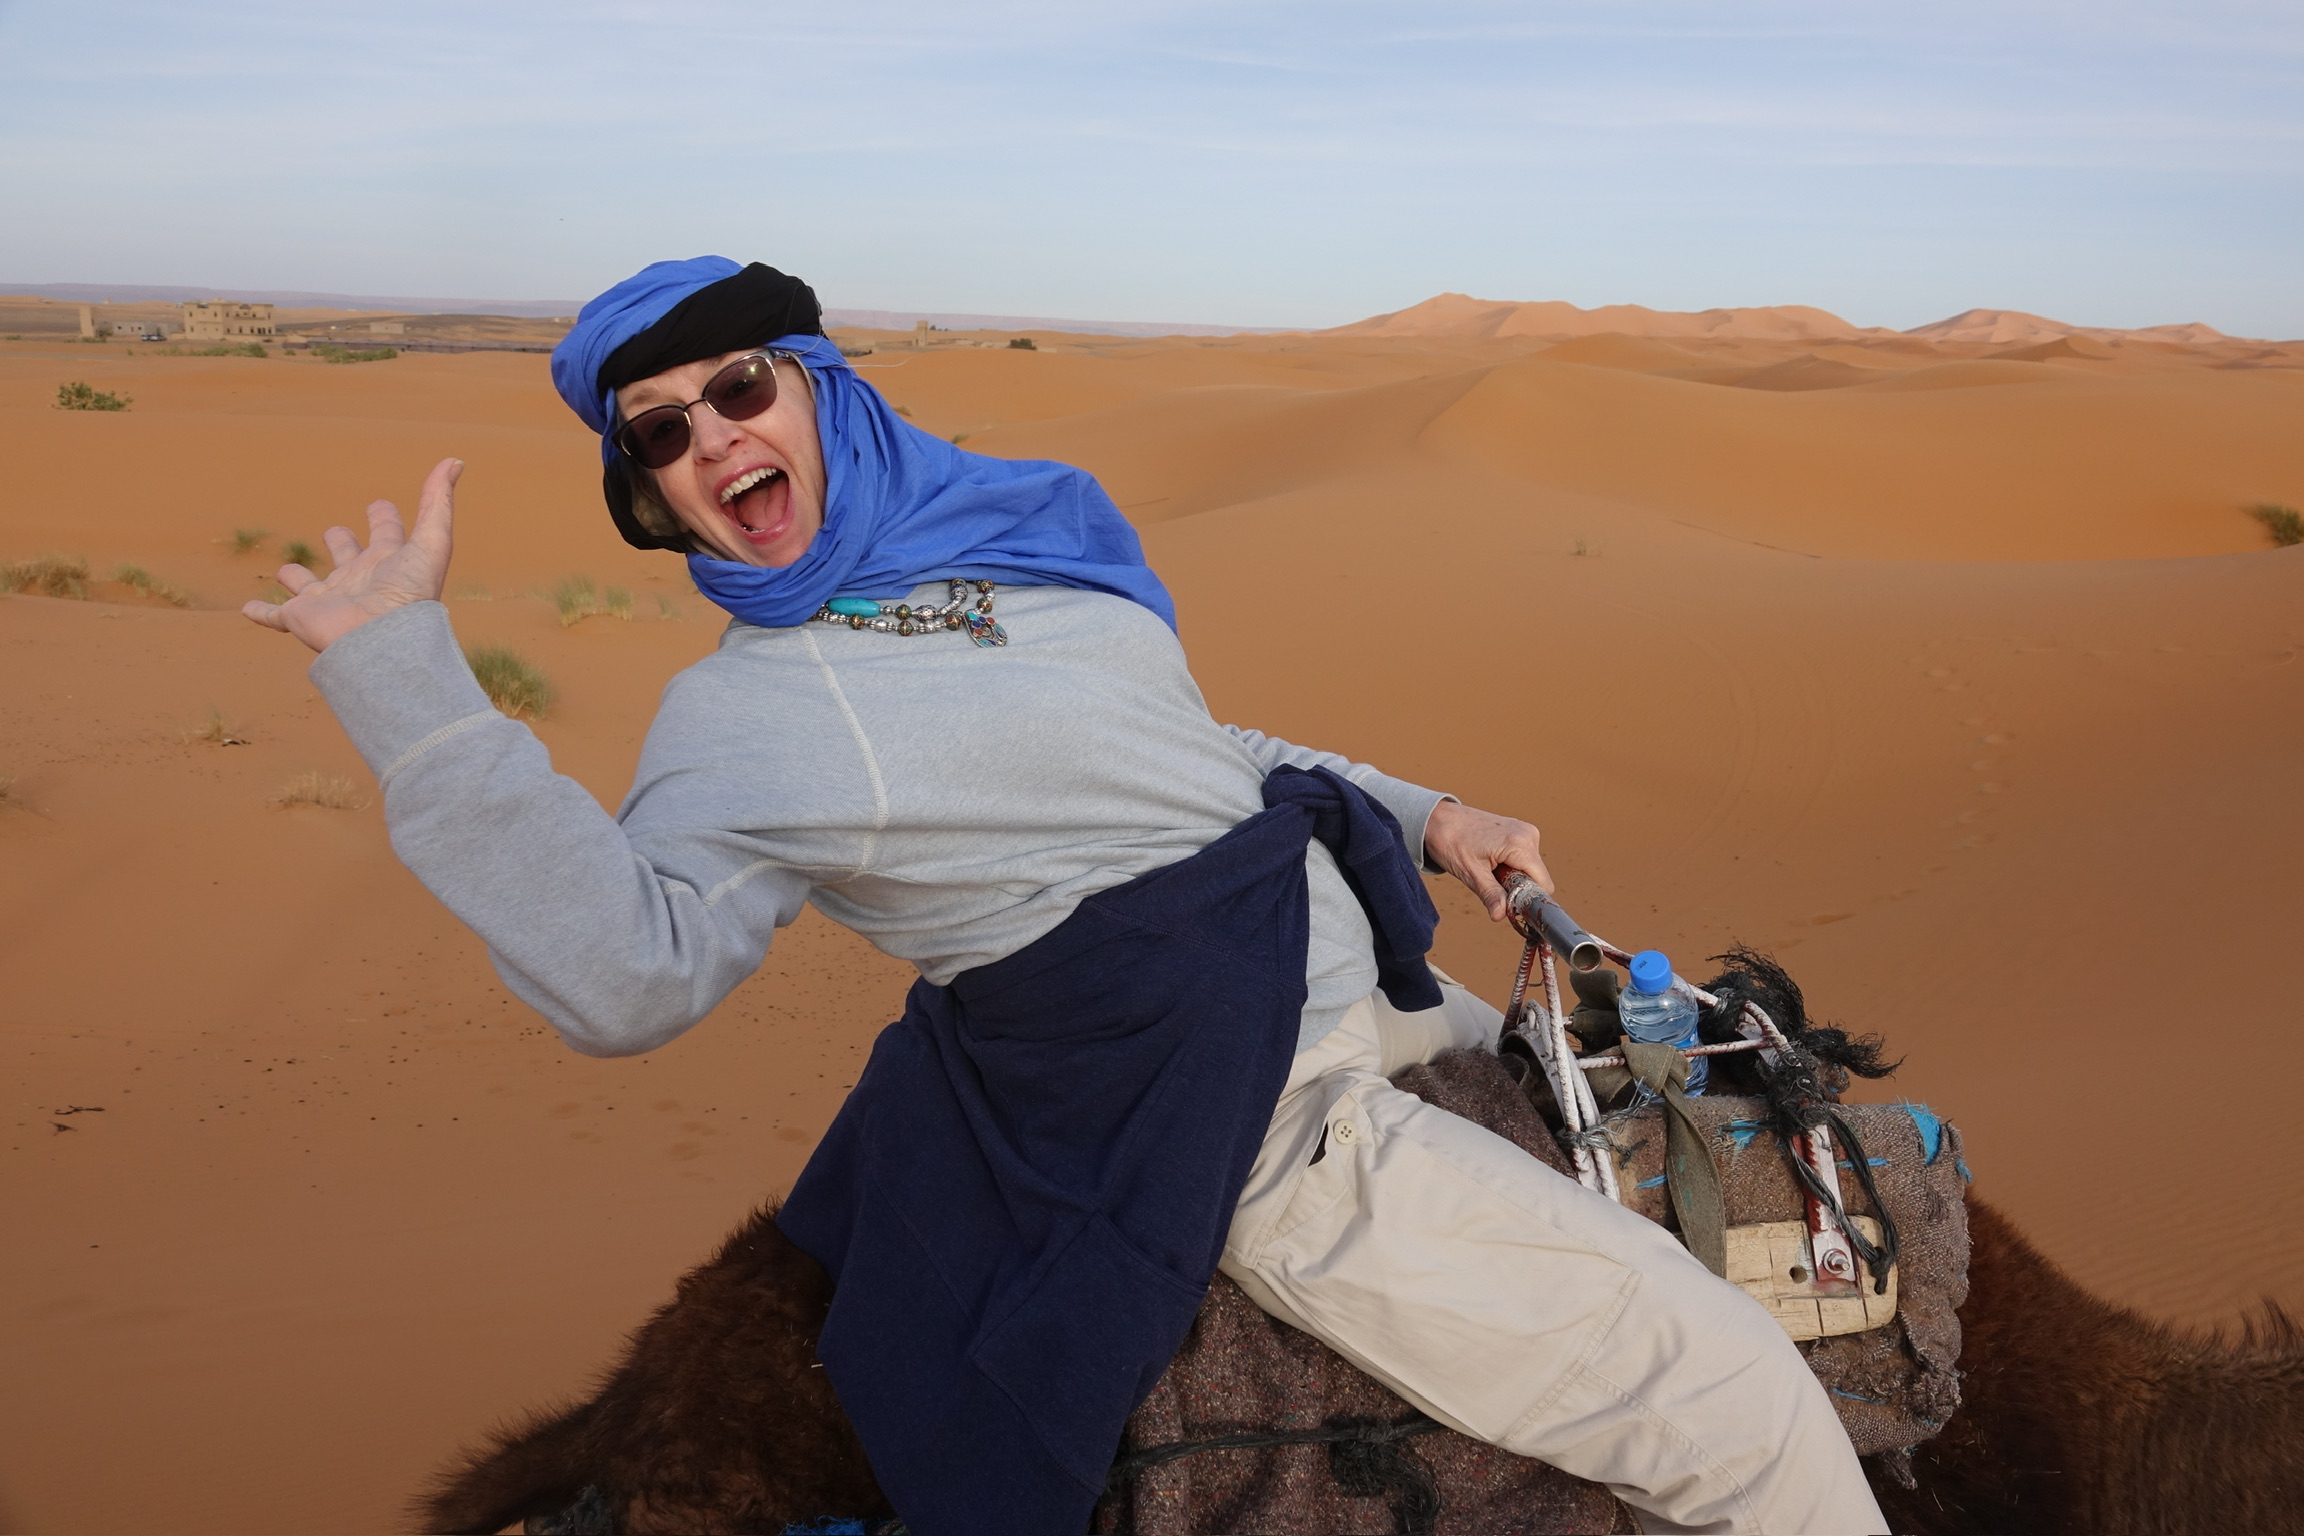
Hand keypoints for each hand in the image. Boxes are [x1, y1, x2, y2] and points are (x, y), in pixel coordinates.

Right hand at [242, 457, 461, 652]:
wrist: (382, 641)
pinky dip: (262, 612)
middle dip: (342, 544)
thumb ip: (438, 502)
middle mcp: (358, 581)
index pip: (386, 535)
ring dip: (298, 580)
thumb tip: (456, 461)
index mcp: (388, 563)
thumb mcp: (433, 540)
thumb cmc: (409, 593)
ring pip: (309, 587)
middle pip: (347, 558)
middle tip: (338, 533)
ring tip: (289, 574)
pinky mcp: (301, 618)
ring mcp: (329, 601)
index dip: (384, 519)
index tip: (380, 505)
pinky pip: (276, 616)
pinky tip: (248, 609)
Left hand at [1424, 799, 1553, 920]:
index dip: (1529, 898)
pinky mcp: (1520, 831)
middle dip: (1518, 886)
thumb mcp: (1470, 873)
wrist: (1437, 819)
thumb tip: (1500, 915)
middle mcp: (1528, 834)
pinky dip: (1511, 866)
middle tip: (1491, 879)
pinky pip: (1524, 858)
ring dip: (1513, 876)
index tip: (1508, 901)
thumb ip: (1490, 895)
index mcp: (1520, 843)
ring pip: (1531, 869)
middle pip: (1537, 877)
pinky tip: (1491, 859)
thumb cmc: (1450, 841)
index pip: (1543, 883)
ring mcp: (1525, 831)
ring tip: (1488, 866)